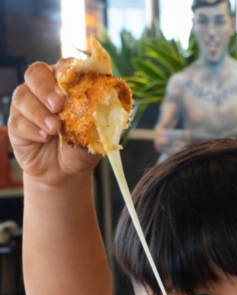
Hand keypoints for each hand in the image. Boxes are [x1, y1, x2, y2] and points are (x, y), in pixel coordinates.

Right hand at [8, 62, 98, 187]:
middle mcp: (43, 90)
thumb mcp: (96, 135)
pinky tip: (43, 139)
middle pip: (35, 73)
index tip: (72, 85)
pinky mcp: (16, 123)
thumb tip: (108, 101)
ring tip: (54, 130)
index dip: (65, 71)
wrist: (66, 174)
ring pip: (23, 96)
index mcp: (65, 86)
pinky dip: (32, 129)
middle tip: (58, 106)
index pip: (63, 67)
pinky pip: (18, 120)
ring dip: (39, 113)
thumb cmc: (81, 149)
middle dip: (45, 88)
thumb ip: (99, 117)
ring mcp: (27, 105)